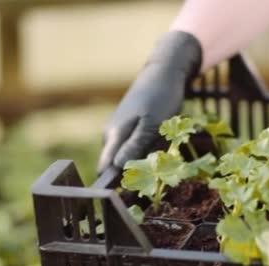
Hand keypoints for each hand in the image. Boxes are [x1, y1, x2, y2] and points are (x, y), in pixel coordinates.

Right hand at [97, 31, 201, 172]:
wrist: (164, 73)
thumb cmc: (160, 98)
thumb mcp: (152, 125)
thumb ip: (134, 146)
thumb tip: (116, 168)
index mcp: (113, 136)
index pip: (104, 171)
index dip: (115, 185)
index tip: (135, 189)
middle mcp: (110, 135)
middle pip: (119, 166)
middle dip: (138, 170)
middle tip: (159, 158)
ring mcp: (118, 130)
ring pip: (130, 156)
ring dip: (147, 157)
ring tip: (162, 141)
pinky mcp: (128, 127)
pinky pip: (137, 146)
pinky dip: (150, 146)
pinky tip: (160, 136)